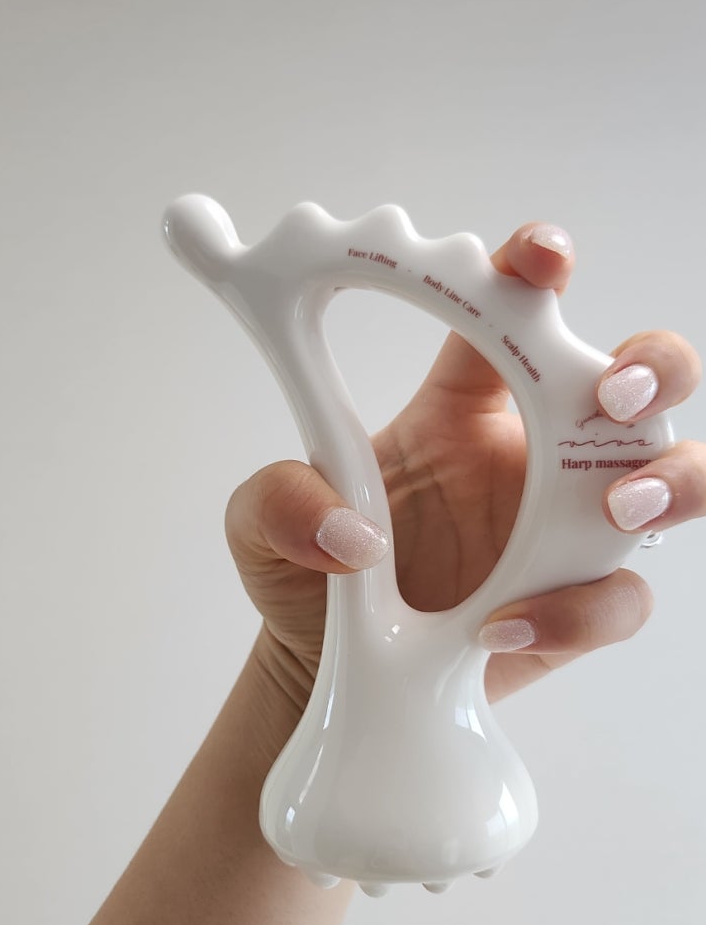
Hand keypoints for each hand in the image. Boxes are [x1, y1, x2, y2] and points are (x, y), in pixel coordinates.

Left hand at [225, 223, 703, 714]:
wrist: (334, 665)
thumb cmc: (309, 573)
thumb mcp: (260, 523)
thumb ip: (280, 501)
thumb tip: (350, 534)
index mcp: (463, 406)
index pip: (517, 314)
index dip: (538, 269)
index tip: (538, 260)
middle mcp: (534, 454)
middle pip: (640, 380)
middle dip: (650, 368)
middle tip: (609, 392)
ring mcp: (567, 527)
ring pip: (675, 478)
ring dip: (670, 479)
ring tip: (614, 505)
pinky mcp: (578, 602)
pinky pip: (620, 599)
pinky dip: (579, 611)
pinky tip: (500, 628)